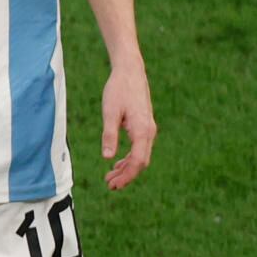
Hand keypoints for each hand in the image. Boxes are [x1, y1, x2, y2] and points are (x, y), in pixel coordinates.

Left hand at [101, 62, 154, 190]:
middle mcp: (149, 132)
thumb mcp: (110, 113)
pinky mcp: (144, 126)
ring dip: (126, 168)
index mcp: (142, 131)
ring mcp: (148, 129)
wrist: (130, 72)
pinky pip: (139, 148)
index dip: (126, 175)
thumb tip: (107, 158)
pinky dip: (129, 158)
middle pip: (141, 162)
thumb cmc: (118, 90)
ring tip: (110, 177)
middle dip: (126, 176)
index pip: (137, 161)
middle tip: (109, 185)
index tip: (112, 184)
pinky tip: (117, 163)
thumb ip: (109, 135)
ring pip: (140, 156)